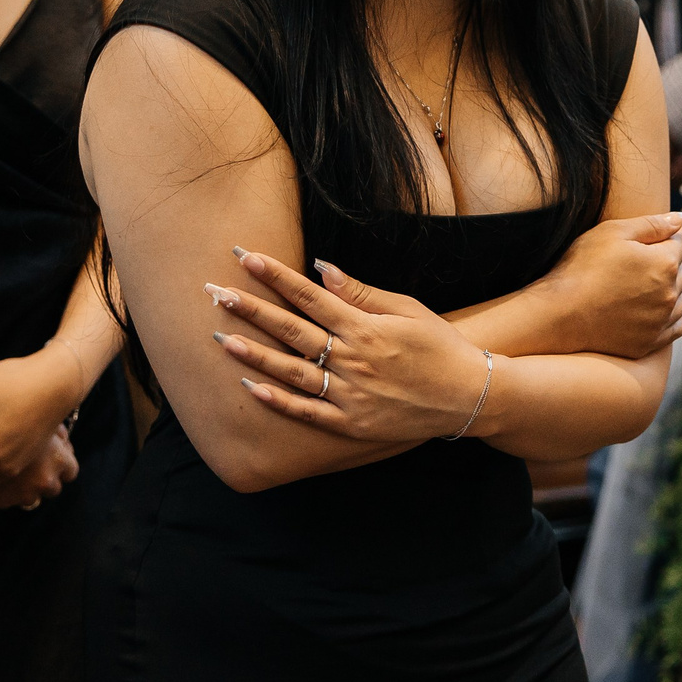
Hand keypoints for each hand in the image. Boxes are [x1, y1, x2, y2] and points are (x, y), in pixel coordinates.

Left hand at [214, 252, 492, 441]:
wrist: (468, 397)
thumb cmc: (439, 346)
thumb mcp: (406, 309)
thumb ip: (360, 292)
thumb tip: (320, 267)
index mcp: (364, 327)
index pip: (308, 295)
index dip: (274, 275)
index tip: (244, 257)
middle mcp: (352, 360)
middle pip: (290, 329)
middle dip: (249, 308)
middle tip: (213, 292)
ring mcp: (349, 395)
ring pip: (291, 372)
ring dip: (254, 354)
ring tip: (220, 338)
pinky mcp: (351, 423)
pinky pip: (307, 412)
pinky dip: (279, 401)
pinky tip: (251, 387)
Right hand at [538, 212, 681, 359]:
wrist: (560, 314)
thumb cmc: (582, 267)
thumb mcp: (614, 232)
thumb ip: (653, 224)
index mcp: (665, 263)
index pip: (680, 242)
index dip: (672, 233)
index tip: (669, 230)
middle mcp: (670, 293)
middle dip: (674, 258)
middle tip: (661, 251)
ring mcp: (661, 320)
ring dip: (677, 284)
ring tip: (664, 277)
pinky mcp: (650, 341)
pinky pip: (677, 326)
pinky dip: (679, 314)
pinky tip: (674, 308)